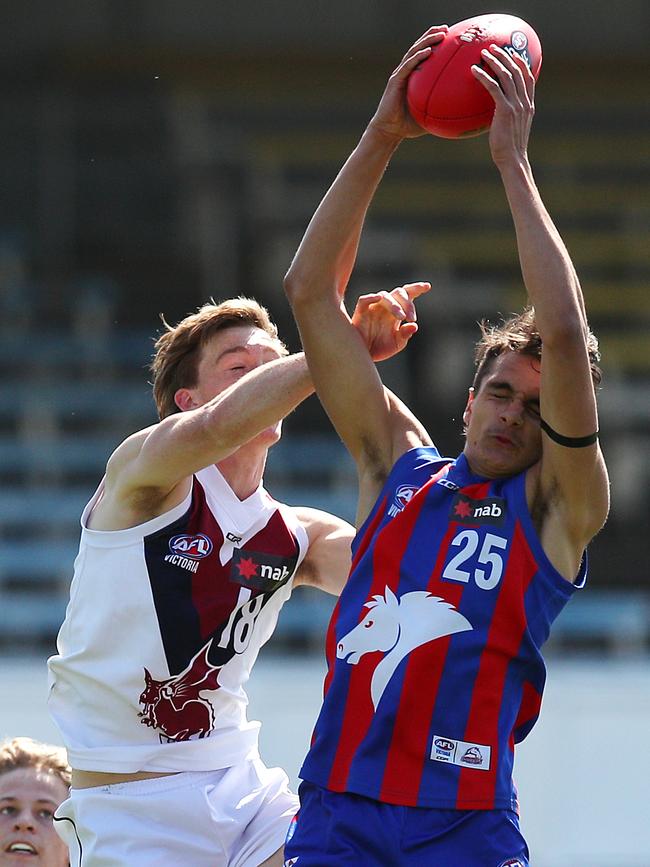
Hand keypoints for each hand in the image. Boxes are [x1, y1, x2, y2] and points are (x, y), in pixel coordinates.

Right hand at [351, 282, 430, 361]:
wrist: (362, 357)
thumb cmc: (379, 349)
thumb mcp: (396, 344)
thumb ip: (405, 335)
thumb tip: (414, 326)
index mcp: (396, 311)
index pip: (407, 294)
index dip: (416, 288)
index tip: (427, 286)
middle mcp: (385, 306)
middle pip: (398, 293)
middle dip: (407, 303)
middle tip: (411, 318)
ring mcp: (372, 308)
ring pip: (384, 296)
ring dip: (394, 305)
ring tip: (401, 317)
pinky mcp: (360, 312)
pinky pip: (364, 300)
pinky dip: (371, 297)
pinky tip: (378, 298)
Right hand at [367, 26, 447, 143]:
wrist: (388, 131)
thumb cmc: (407, 125)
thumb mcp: (428, 115)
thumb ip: (441, 110)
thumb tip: (461, 113)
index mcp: (412, 76)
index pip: (423, 55)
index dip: (434, 43)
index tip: (449, 36)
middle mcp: (405, 72)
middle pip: (419, 47)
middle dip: (432, 35)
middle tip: (446, 28)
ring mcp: (400, 75)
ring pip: (414, 52)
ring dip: (427, 41)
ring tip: (440, 34)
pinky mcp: (395, 81)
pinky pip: (408, 66)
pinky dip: (418, 57)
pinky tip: (428, 51)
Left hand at [471, 44, 534, 167]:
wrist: (513, 160)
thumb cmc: (508, 149)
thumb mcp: (512, 129)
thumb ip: (508, 116)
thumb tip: (496, 113)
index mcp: (528, 104)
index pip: (528, 77)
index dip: (521, 62)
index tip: (512, 52)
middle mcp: (524, 101)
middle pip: (517, 70)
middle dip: (505, 55)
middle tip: (493, 47)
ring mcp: (516, 105)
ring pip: (506, 75)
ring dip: (494, 61)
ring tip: (483, 54)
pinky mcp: (505, 110)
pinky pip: (494, 87)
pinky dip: (483, 77)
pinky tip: (474, 71)